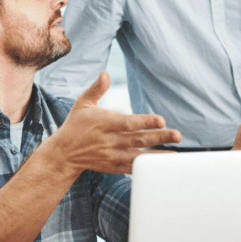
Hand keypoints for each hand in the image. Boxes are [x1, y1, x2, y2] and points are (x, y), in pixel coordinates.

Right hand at [45, 72, 181, 175]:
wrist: (63, 154)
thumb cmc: (75, 125)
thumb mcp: (82, 104)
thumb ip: (96, 89)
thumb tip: (105, 73)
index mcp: (104, 123)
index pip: (128, 123)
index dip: (145, 122)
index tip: (161, 120)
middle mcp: (109, 141)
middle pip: (138, 139)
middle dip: (160, 137)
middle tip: (178, 135)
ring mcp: (111, 156)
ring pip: (138, 156)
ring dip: (157, 155)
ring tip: (175, 154)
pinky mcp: (112, 167)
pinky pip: (132, 168)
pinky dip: (146, 168)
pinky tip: (160, 166)